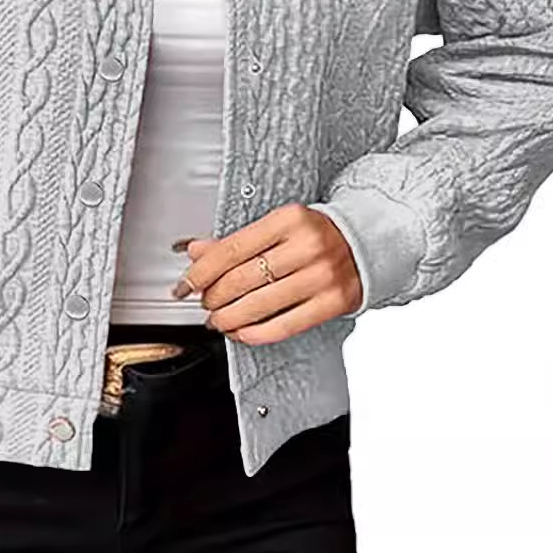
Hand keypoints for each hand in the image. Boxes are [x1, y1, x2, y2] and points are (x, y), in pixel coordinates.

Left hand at [171, 203, 362, 343]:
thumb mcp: (277, 226)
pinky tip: (241, 331)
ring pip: (258, 305)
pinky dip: (255, 333)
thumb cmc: (316, 234)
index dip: (201, 271)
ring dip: (228, 318)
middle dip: (213, 297)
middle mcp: (306, 246)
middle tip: (203, 302)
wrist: (366, 242)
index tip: (185, 284)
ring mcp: (321, 276)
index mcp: (288, 220)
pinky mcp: (333, 303)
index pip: (231, 249)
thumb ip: (236, 240)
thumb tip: (196, 251)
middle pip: (241, 279)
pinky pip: (284, 325)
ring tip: (217, 319)